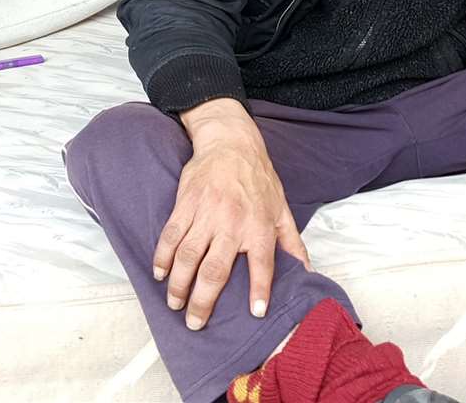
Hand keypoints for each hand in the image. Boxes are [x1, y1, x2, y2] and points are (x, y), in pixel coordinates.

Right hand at [154, 99, 309, 329]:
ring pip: (188, 257)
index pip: (263, 263)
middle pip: (215, 270)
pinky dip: (162, 257)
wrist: (231, 143)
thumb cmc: (259, 179)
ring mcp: (206, 214)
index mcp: (259, 226)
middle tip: (196, 322)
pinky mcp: (186, 204)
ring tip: (175, 304)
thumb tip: (306, 271)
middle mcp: (233, 223)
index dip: (260, 289)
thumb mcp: (282, 209)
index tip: (256, 313)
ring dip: (178, 284)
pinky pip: (171, 235)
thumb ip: (292, 243)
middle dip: (204, 300)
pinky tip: (158, 274)